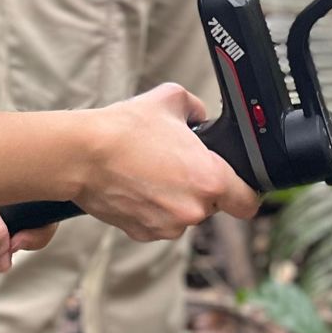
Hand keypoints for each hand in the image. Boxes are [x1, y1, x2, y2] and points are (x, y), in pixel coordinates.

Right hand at [78, 82, 259, 241]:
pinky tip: (137, 184)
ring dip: (175, 198)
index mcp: (209, 179)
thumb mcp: (172, 99)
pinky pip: (159, 222)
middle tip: (178, 163)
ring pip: (184, 213)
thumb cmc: (126, 129)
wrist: (83, 155)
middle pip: (212, 204)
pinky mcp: (143, 234)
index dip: (245, 191)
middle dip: (200, 186)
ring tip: (152, 170)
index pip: (248, 202)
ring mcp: (167, 226)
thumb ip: (197, 109)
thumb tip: (201, 117)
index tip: (237, 184)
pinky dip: (153, 208)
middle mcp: (193, 209)